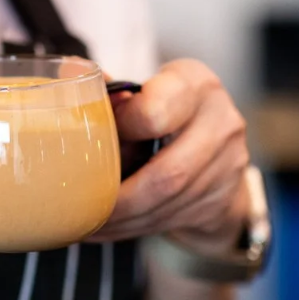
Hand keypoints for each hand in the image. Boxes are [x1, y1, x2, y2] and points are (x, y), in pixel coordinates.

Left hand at [91, 59, 250, 252]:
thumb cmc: (167, 109)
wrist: (217, 147)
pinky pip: (173, 219)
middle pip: (167, 174)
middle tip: (83, 206)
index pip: (156, 112)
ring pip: (169, 204)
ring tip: (87, 222)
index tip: (96, 139)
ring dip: (123, 219)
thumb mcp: (146, 89)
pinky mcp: (224, 198)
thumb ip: (111, 88)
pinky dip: (134, 227)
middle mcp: (221, 122)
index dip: (122, 131)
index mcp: (195, 84)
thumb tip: (69, 71)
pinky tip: (106, 228)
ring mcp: (229, 164)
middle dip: (119, 199)